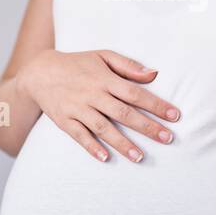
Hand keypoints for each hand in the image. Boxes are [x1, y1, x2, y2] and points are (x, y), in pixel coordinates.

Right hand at [18, 49, 180, 163]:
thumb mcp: (103, 56)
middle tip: (168, 139)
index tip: (175, 116)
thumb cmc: (78, 64)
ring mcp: (77, 109)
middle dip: (147, 127)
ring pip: (103, 128)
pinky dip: (92, 147)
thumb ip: (129, 65)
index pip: (135, 93)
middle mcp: (92, 94)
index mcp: (105, 79)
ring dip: (122, 143)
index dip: (156, 104)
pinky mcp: (64, 121)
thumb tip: (154, 74)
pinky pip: (79, 136)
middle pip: (123, 113)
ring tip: (140, 157)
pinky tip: (106, 158)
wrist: (40, 72)